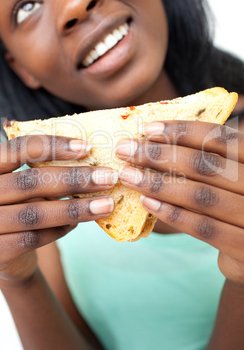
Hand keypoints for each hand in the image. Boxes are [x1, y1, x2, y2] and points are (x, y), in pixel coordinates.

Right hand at [0, 135, 115, 282]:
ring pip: (33, 214)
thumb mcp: (23, 185)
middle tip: (107, 178)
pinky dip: (60, 230)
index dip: (53, 146)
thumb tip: (90, 161)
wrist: (1, 253)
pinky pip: (32, 239)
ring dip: (75, 208)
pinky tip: (78, 224)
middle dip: (73, 179)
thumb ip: (43, 172)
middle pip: (29, 182)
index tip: (87, 147)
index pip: (16, 148)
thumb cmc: (17, 207)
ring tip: (105, 204)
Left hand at [116, 121, 243, 284]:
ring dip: (158, 184)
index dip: (182, 131)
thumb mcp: (227, 177)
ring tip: (127, 176)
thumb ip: (204, 160)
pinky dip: (173, 214)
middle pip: (205, 164)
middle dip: (159, 155)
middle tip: (125, 150)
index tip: (147, 128)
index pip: (219, 138)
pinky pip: (205, 228)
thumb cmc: (232, 204)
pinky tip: (146, 203)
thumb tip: (151, 138)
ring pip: (201, 195)